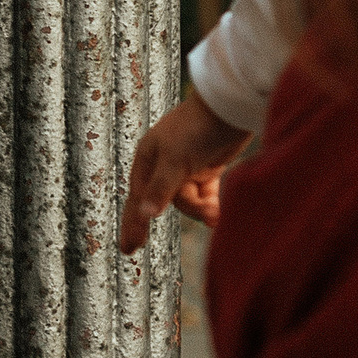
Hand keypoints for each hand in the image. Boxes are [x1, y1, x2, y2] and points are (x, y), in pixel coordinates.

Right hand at [121, 89, 250, 248]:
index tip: (128, 249)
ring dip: (201, 207)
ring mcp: (186, 168)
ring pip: (187, 201)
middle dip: (179, 212)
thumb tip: (144, 214)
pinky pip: (204, 195)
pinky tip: (217, 213)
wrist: (229, 108)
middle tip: (167, 236)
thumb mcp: (174, 160)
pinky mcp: (207, 169)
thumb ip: (160, 189)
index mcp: (148, 158)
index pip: (138, 197)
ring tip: (215, 210)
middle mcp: (164, 164)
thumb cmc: (195, 128)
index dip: (132, 223)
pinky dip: (210, 204)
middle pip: (163, 202)